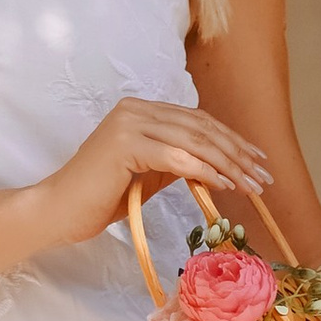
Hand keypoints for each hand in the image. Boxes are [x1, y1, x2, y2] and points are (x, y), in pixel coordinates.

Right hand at [48, 95, 271, 248]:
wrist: (56, 211)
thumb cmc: (98, 199)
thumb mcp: (147, 175)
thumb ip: (178, 163)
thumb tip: (219, 167)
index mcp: (140, 111)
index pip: (197, 121)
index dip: (232, 141)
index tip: (257, 162)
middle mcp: (135, 109)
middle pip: (200, 128)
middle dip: (237, 153)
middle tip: (263, 176)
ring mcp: (129, 123)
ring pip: (193, 141)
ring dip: (228, 164)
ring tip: (250, 184)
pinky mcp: (125, 144)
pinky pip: (177, 157)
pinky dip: (205, 171)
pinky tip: (225, 184)